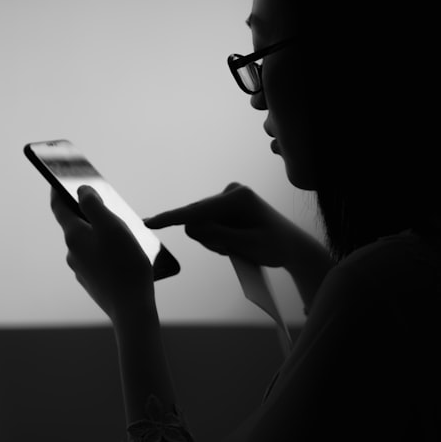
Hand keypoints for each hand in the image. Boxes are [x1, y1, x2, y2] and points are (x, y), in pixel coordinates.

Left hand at [51, 186, 154, 321]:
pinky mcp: (93, 282)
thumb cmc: (125, 264)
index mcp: (74, 235)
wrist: (131, 307)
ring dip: (100, 234)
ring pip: (88, 243)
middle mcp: (72, 252)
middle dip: (87, 213)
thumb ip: (93, 204)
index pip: (58, 206)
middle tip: (104, 203)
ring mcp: (82, 269)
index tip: (56, 178)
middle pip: (75, 225)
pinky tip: (124, 255)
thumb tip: (81, 190)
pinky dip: (106, 252)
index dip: (57, 189)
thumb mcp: (111, 225)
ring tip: (123, 232)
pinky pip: (97, 259)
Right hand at [146, 183, 333, 308]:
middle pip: (198, 220)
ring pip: (201, 225)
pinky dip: (216, 238)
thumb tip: (191, 227)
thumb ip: (219, 236)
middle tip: (233, 250)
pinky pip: (207, 225)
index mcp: (238, 198)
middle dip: (208, 239)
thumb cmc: (275, 246)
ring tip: (237, 246)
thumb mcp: (249, 246)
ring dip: (213, 240)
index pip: (197, 211)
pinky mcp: (225, 206)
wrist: (292, 245)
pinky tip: (234, 242)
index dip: (170, 219)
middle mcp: (230, 192)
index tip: (148, 223)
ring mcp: (227, 197)